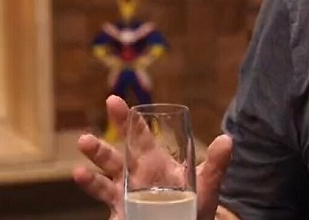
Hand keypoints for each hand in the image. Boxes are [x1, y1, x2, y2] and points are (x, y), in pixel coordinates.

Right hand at [73, 95, 232, 219]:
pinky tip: (81, 175)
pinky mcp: (120, 208)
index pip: (139, 134)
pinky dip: (91, 185)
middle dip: (111, 129)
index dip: (127, 118)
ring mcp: (126, 191)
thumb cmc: (194, 205)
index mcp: (156, 161)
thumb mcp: (207, 184)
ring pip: (106, 170)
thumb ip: (216, 164)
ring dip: (96, 155)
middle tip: (103, 108)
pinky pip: (103, 195)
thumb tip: (228, 139)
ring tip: (84, 140)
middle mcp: (137, 172)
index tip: (114, 100)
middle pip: (119, 149)